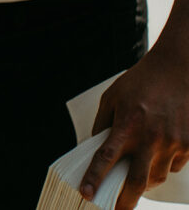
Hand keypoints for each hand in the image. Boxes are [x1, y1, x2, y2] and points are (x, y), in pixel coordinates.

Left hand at [80, 39, 188, 208]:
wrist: (178, 68)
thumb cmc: (140, 82)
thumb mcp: (112, 98)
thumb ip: (103, 124)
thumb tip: (95, 149)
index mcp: (126, 125)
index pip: (105, 159)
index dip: (94, 179)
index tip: (86, 194)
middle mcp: (150, 138)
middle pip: (136, 181)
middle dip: (125, 200)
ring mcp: (173, 142)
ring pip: (158, 176)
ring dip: (146, 181)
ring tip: (138, 174)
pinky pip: (175, 166)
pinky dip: (165, 165)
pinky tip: (160, 152)